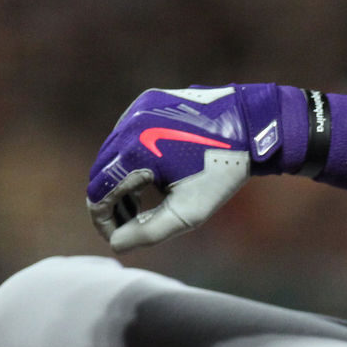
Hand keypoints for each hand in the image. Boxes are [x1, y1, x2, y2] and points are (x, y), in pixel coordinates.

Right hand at [86, 84, 283, 251]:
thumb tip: (116, 244)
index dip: (102, 220)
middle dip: (109, 203)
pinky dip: (130, 158)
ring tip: (139, 205)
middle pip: (101, 173)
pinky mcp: (146, 101)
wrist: (249, 126)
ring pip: (111, 154)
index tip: (115, 238)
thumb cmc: (220, 172)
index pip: (97, 193)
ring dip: (119, 181)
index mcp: (134, 152)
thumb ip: (149, 233)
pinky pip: (126, 135)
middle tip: (127, 225)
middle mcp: (128, 126)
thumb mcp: (188, 212)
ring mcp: (135, 110)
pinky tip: (149, 176)